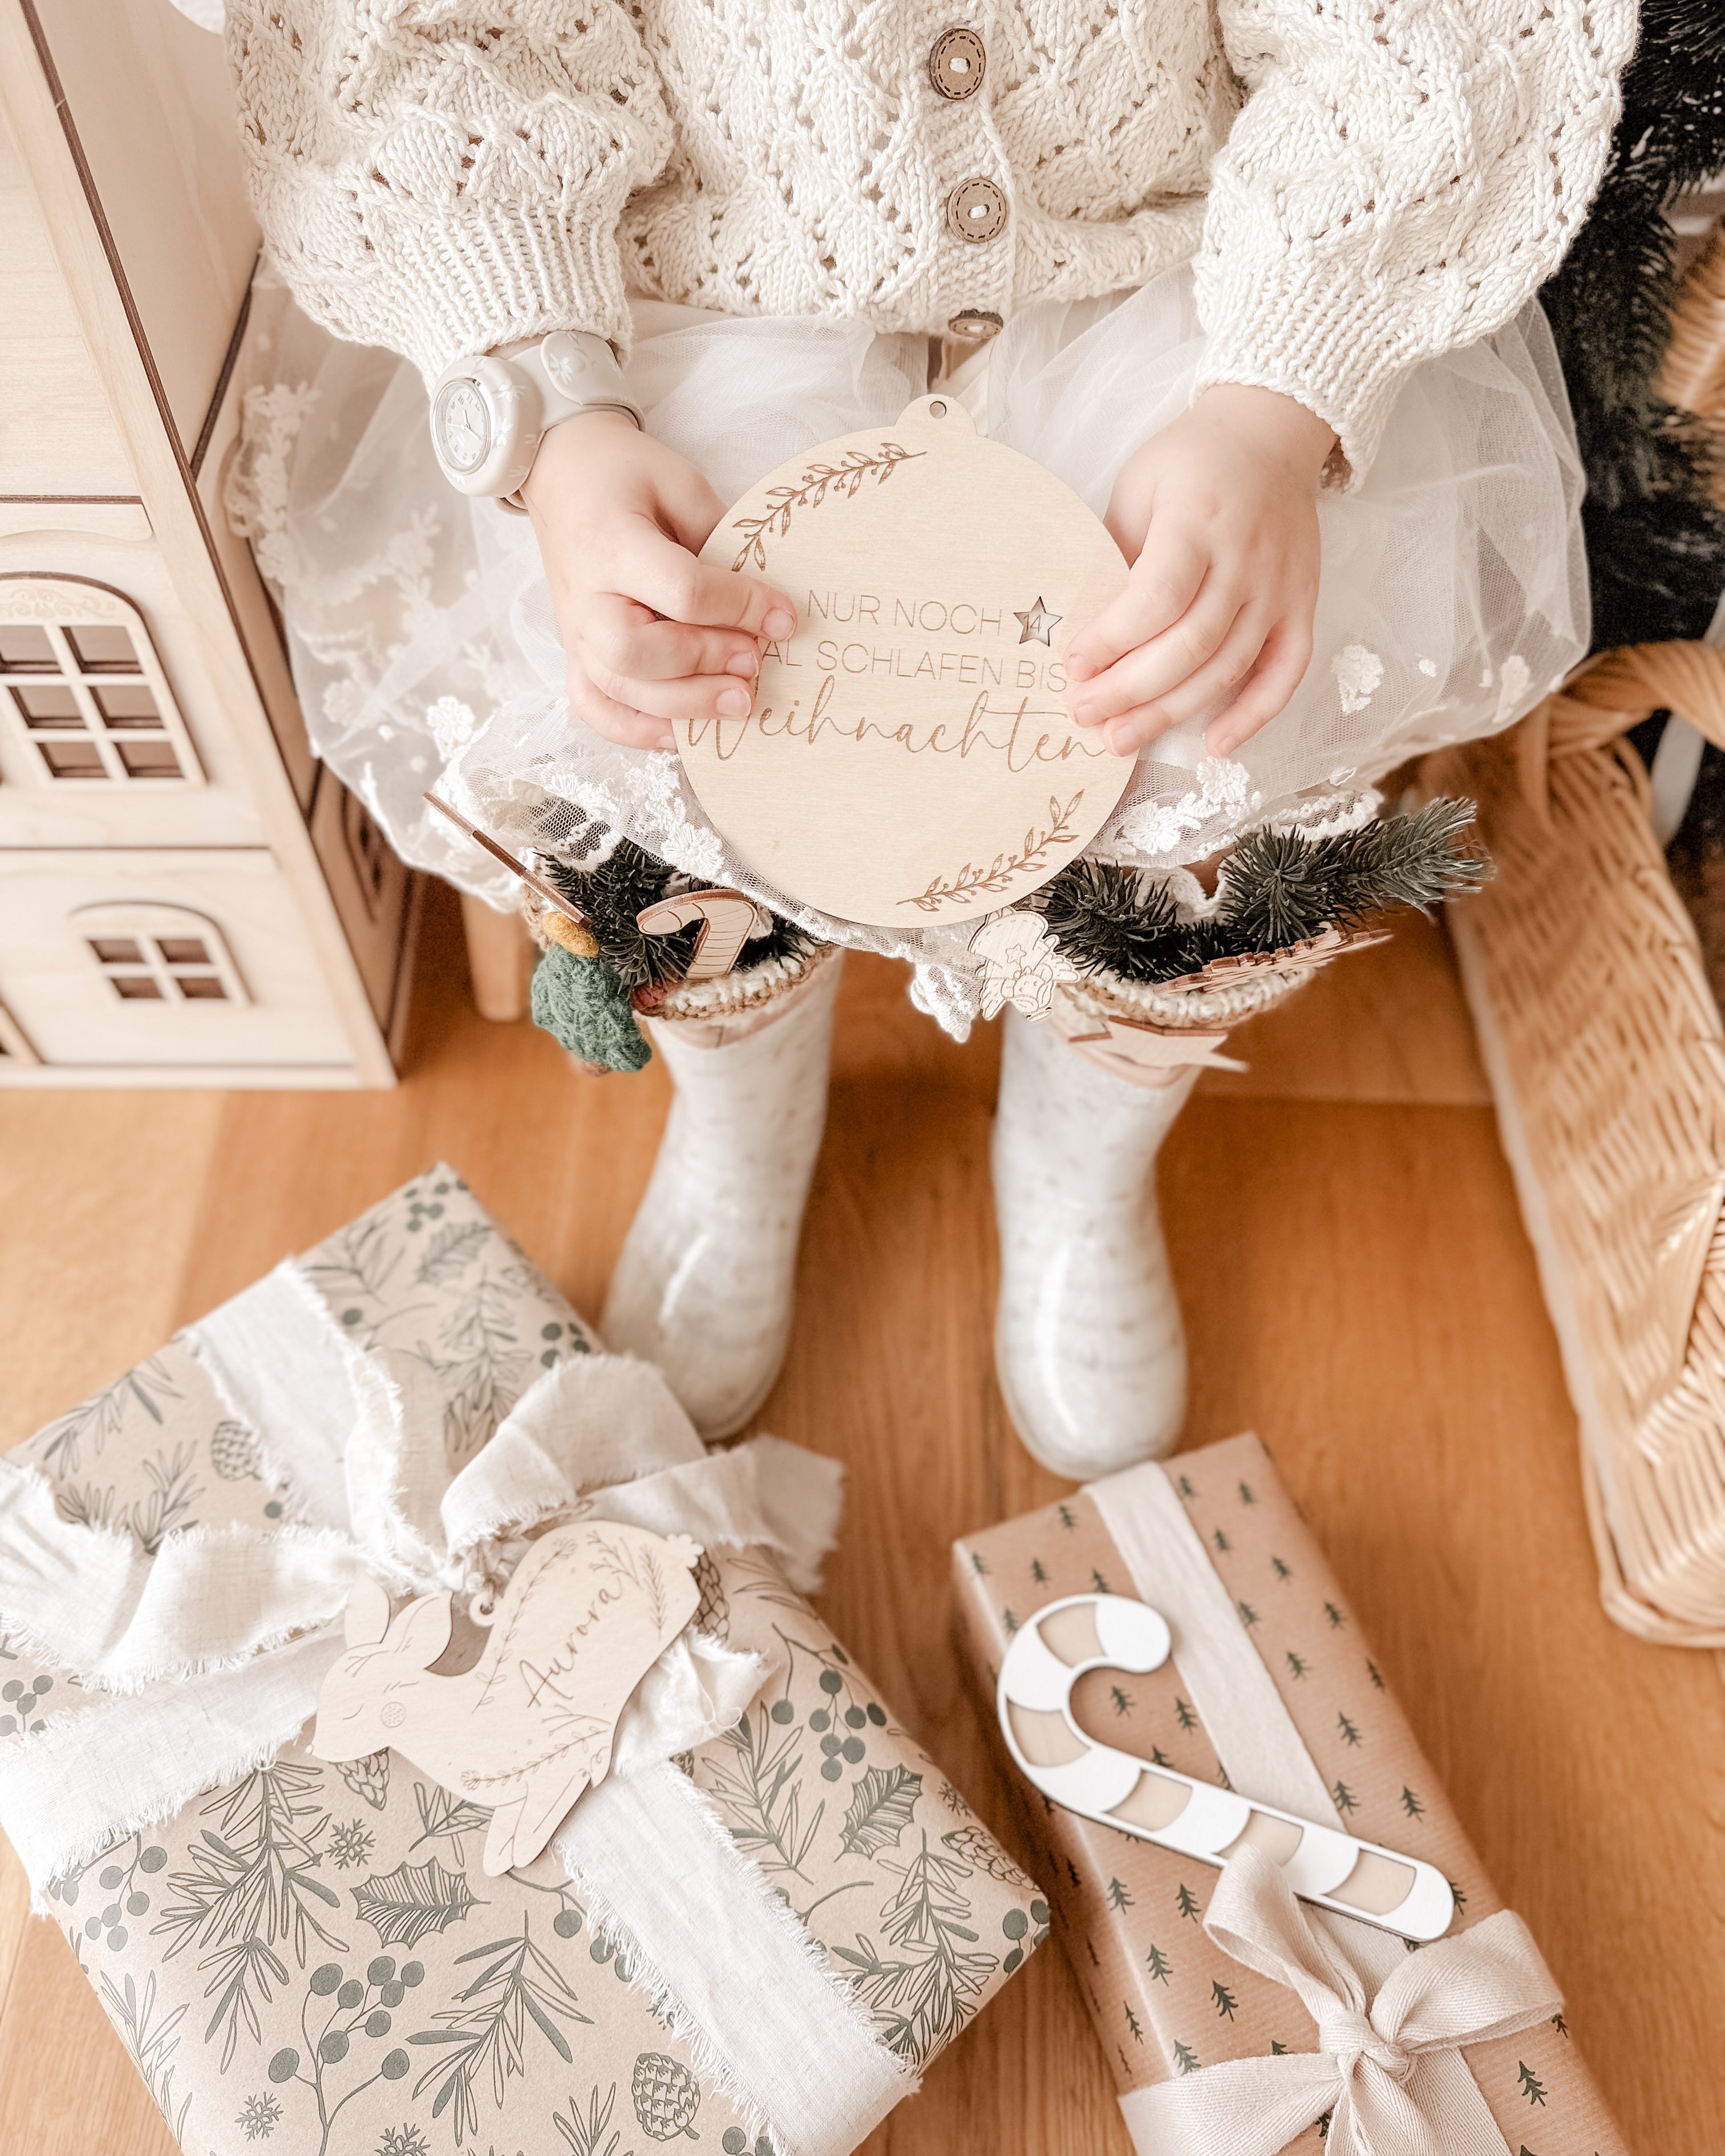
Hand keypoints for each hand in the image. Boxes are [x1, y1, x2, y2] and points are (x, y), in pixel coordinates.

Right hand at [521, 413, 796, 750]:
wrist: (562, 473)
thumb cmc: (625, 476)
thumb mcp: (680, 483)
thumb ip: (717, 540)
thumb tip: (763, 603)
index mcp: (613, 543)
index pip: (682, 590)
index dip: (740, 608)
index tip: (785, 619)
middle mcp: (586, 598)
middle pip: (639, 652)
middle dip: (706, 663)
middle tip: (756, 663)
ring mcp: (574, 632)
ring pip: (620, 689)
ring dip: (684, 705)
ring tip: (739, 703)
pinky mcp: (574, 654)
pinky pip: (596, 709)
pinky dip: (637, 731)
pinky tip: (683, 733)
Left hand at [1065, 385, 1336, 759]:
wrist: (1270, 432)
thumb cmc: (1192, 461)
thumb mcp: (1139, 486)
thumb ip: (1118, 551)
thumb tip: (1084, 626)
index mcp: (1198, 521)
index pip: (1156, 598)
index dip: (1112, 640)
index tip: (1072, 664)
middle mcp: (1246, 559)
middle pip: (1189, 645)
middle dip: (1129, 690)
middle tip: (1083, 712)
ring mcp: (1280, 588)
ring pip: (1228, 669)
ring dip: (1172, 713)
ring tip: (1121, 738)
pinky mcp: (1301, 606)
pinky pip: (1285, 672)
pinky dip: (1253, 714)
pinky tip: (1213, 744)